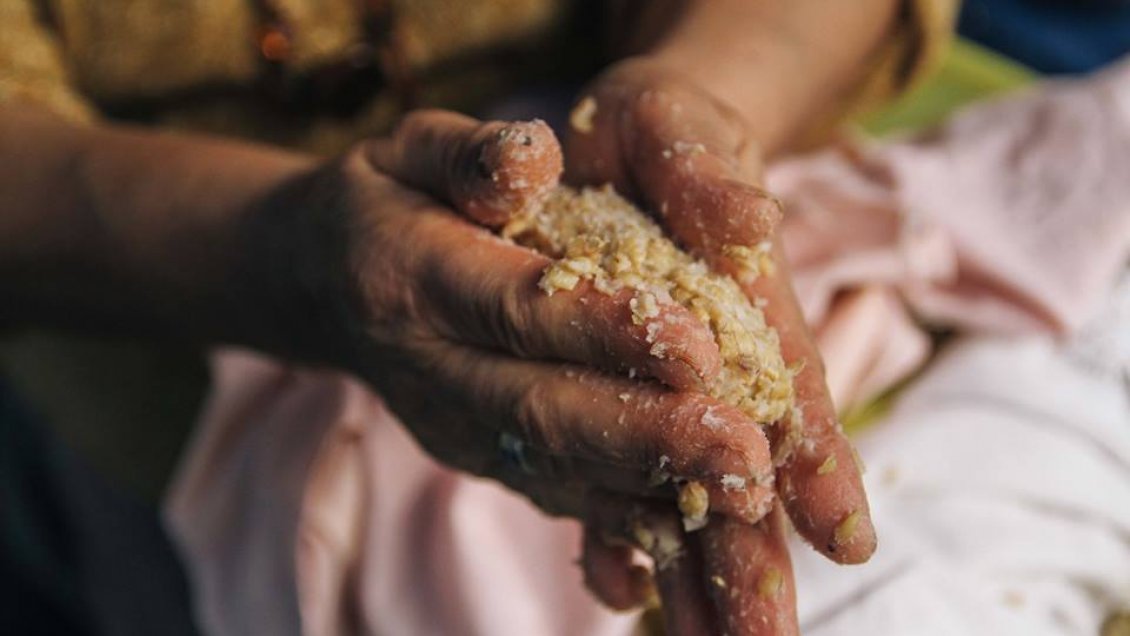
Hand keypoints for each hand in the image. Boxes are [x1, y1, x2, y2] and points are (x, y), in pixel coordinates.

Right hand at [241, 110, 780, 524]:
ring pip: (554, 467)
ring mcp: (451, 424)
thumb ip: (470, 154)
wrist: (321, 284)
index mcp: (410, 273)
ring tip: (740, 493)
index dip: (602, 328)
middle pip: (541, 409)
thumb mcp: (410, 148)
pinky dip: (622, 513)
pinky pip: (552, 492)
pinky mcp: (476, 457)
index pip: (515, 305)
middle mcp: (429, 366)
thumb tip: (538, 156)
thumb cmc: (387, 199)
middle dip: (647, 434)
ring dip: (649, 485)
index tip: (698, 348)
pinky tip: (693, 517)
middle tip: (742, 451)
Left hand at [565, 57, 875, 633]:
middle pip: (745, 464)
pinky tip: (624, 594)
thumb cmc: (654, 135)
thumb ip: (704, 170)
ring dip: (698, 573)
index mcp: (742, 301)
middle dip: (758, 550)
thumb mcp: (673, 126)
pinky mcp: (608, 407)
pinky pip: (614, 479)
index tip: (838, 529)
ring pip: (684, 491)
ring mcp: (662, 395)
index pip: (786, 380)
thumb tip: (752, 224)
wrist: (610, 153)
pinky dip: (620, 538)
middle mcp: (712, 365)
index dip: (813, 451)